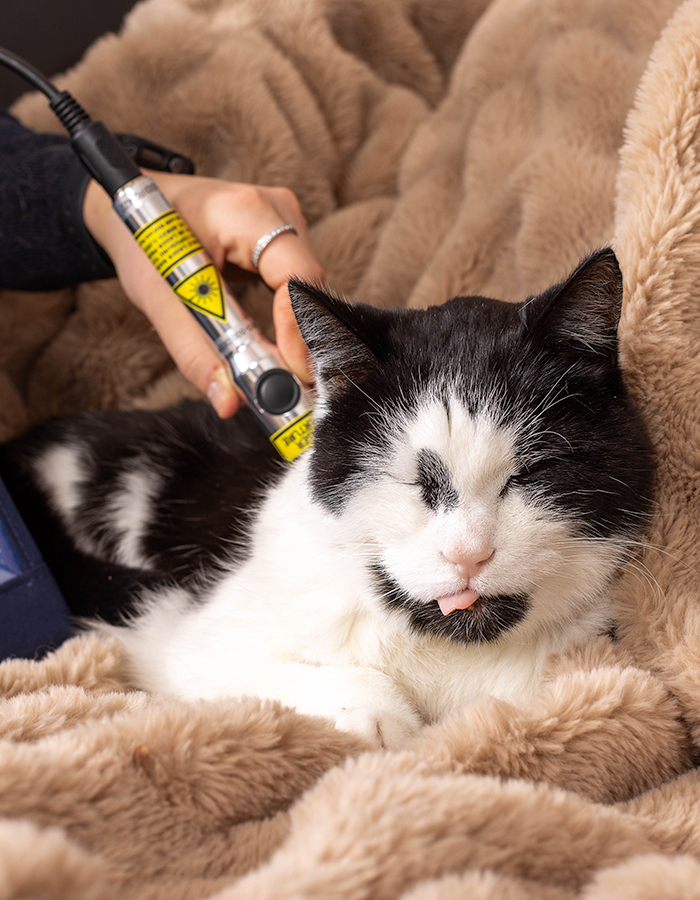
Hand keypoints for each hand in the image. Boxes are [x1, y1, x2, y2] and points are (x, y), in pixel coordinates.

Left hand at [83, 173, 324, 416]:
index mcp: (243, 212)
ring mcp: (286, 220)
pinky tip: (278, 349)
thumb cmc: (142, 240)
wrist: (131, 205)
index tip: (291, 372)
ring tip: (279, 375)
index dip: (298, 326)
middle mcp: (275, 209)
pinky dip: (292, 323)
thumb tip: (228, 401)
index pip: (294, 273)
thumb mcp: (157, 297)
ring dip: (297, 335)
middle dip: (302, 342)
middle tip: (290, 391)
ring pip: (309, 291)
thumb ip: (193, 351)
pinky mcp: (287, 237)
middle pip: (309, 286)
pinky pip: (301, 288)